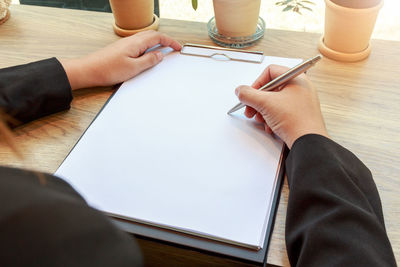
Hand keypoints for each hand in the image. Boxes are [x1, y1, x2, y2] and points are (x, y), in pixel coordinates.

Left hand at [59, 31, 181, 89]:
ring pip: (145, 40)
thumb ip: (148, 60)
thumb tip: (159, 55)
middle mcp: (130, 41)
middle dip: (165, 40)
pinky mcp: (121, 50)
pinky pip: (138, 45)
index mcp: (135, 43)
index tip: (178, 47)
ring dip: (156, 44)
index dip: (170, 41)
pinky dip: (147, 48)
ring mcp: (125, 44)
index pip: (157, 37)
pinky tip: (147, 56)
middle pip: (152, 35)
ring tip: (163, 52)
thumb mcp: (133, 68)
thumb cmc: (107, 70)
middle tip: (173, 48)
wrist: (88, 71)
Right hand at [235, 65, 328, 148]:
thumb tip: (240, 91)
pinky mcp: (299, 115)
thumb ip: (248, 95)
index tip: (250, 94)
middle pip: (271, 88)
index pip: (271, 72)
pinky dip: (272, 119)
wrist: (309, 142)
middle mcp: (300, 88)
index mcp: (296, 78)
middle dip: (258, 101)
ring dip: (263, 111)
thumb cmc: (296, 120)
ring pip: (274, 102)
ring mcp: (301, 102)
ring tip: (261, 120)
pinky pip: (281, 112)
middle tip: (251, 109)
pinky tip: (270, 126)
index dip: (257, 83)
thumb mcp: (266, 104)